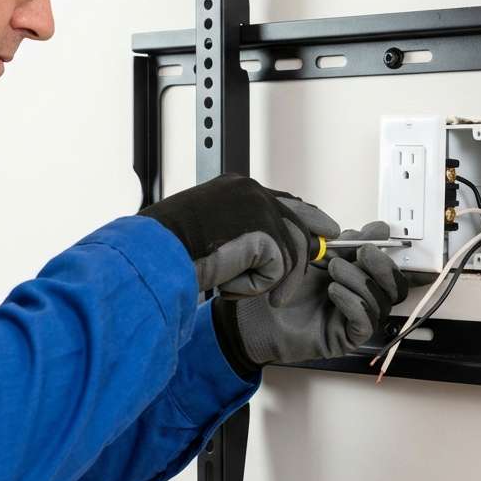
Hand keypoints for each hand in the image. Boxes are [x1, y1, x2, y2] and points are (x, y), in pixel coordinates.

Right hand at [139, 174, 338, 305]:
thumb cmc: (169, 248)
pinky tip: (229, 285)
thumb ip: (239, 232)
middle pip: (299, 220)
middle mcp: (251, 191)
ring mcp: (260, 209)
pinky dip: (255, 286)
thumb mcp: (209, 232)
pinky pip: (279, 270)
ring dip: (271, 280)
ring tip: (246, 293)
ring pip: (290, 251)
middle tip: (324, 252)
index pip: (283, 201)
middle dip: (310, 245)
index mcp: (236, 187)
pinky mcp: (265, 231)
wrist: (156, 253)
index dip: (303, 219)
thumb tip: (268, 248)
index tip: (322, 228)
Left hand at [211, 221, 411, 369]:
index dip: (392, 254)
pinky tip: (334, 292)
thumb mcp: (312, 251)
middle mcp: (360, 299)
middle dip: (382, 266)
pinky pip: (365, 323)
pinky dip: (354, 303)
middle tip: (361, 252)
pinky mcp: (344, 339)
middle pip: (395, 288)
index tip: (382, 235)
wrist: (253, 312)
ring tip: (333, 270)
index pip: (390, 270)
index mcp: (357, 277)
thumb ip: (345, 240)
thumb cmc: (279, 283)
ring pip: (381, 303)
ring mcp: (353, 320)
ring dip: (360, 281)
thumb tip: (379, 229)